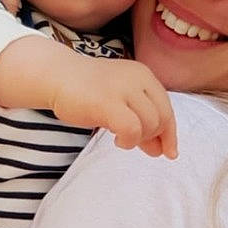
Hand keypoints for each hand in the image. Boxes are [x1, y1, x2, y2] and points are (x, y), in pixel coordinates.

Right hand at [50, 53, 177, 158]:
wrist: (57, 76)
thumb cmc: (88, 91)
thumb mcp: (121, 101)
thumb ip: (141, 120)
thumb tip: (162, 151)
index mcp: (143, 75)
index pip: (167, 108)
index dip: (170, 133)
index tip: (169, 152)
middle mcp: (137, 79)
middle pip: (163, 117)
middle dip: (155, 137)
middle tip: (139, 145)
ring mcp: (123, 89)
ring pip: (150, 124)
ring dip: (139, 139)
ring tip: (122, 138)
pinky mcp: (107, 102)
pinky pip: (132, 129)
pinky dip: (129, 140)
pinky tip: (118, 140)